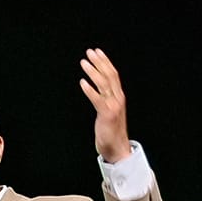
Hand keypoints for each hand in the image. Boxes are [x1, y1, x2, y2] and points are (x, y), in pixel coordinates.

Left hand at [76, 47, 130, 162]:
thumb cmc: (112, 131)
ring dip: (93, 72)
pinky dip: (90, 90)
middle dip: (99, 62)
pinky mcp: (107, 115)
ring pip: (104, 84)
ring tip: (83, 63)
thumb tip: (98, 88)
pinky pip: (98, 99)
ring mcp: (113, 106)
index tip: (97, 52)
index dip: (105, 62)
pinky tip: (82, 82)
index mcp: (119, 97)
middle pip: (109, 75)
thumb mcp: (110, 111)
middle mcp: (118, 99)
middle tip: (89, 52)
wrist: (118, 149)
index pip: (113, 74)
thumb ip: (106, 99)